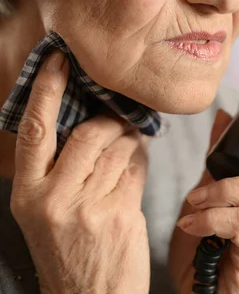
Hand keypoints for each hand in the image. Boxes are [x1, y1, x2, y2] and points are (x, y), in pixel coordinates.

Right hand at [10, 50, 149, 293]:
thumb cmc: (69, 249)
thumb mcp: (45, 210)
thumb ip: (59, 165)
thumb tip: (87, 114)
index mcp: (29, 193)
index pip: (35, 130)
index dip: (46, 90)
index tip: (59, 61)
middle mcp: (54, 199)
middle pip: (89, 132)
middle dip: (109, 121)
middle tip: (118, 121)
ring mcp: (88, 208)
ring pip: (118, 147)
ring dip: (128, 140)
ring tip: (126, 150)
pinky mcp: (120, 215)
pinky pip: (136, 167)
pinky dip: (139, 161)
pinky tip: (133, 170)